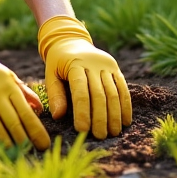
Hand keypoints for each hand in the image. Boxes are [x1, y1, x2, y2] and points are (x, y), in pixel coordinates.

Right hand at [0, 25, 50, 149]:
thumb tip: (39, 110)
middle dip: (23, 140)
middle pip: (12, 122)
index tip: (44, 144)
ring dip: (6, 143)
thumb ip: (23, 91)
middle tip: (31, 152)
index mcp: (8, 85)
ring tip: (14, 154)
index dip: (36, 130)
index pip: (26, 112)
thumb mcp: (6, 76)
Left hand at [38, 15, 132, 138]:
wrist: (71, 41)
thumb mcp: (50, 74)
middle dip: (101, 117)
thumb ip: (55, 94)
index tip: (82, 130)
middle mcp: (93, 63)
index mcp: (75, 64)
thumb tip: (58, 116)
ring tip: (113, 133)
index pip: (80, 91)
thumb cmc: (58, 63)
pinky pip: (123, 87)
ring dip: (115, 114)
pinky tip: (125, 121)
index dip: (83, 112)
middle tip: (100, 136)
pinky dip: (125, 105)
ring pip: (113, 92)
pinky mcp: (115, 67)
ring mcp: (107, 64)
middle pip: (99, 94)